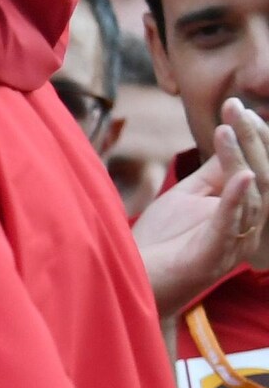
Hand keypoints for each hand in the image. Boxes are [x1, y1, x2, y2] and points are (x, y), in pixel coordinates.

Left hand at [135, 101, 268, 318]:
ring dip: (240, 159)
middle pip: (263, 177)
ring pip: (252, 196)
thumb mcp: (187, 197)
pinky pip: (230, 225)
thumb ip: (211, 173)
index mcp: (243, 212)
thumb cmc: (160, 241)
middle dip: (253, 140)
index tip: (237, 107)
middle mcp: (246, 228)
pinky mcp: (212, 257)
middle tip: (237, 109)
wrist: (132, 280)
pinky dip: (237, 199)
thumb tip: (230, 138)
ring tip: (228, 129)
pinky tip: (240, 174)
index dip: (254, 138)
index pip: (259, 168)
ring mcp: (232, 243)